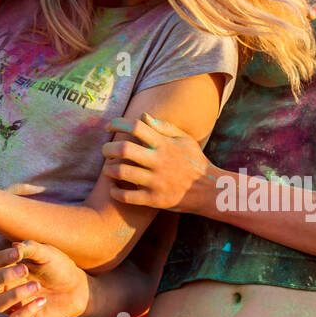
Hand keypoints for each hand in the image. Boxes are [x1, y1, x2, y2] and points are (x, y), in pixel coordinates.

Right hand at [0, 240, 89, 316]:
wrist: (78, 288)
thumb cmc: (59, 268)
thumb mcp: (47, 253)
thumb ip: (31, 248)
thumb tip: (14, 246)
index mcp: (9, 268)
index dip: (2, 258)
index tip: (18, 254)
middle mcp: (7, 287)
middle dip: (2, 277)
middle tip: (24, 270)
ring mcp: (15, 305)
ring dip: (15, 294)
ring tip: (37, 286)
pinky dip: (26, 311)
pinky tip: (42, 301)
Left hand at [103, 113, 217, 212]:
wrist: (210, 191)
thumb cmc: (195, 162)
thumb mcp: (185, 140)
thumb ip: (164, 127)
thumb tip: (143, 116)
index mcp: (164, 144)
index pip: (136, 127)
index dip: (118, 124)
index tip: (109, 127)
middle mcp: (159, 162)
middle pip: (124, 149)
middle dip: (108, 148)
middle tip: (105, 150)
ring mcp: (156, 182)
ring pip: (122, 172)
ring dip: (108, 170)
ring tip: (107, 169)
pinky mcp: (155, 200)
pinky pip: (127, 196)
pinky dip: (115, 192)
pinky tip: (113, 188)